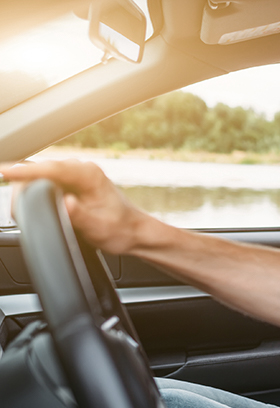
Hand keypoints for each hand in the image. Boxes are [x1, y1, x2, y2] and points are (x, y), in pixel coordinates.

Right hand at [0, 159, 144, 254]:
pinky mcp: (70, 183)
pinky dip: (34, 190)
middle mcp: (81, 170)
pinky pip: (45, 181)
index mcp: (89, 175)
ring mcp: (75, 175)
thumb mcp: (99, 227)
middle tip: (15, 209)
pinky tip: (28, 202)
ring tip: (21, 209)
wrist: (133, 232)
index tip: (5, 172)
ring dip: (27, 187)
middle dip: (22, 183)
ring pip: (41, 174)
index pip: (52, 169)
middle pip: (41, 169)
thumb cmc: (120, 229)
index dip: (27, 171)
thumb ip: (80, 215)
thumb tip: (66, 203)